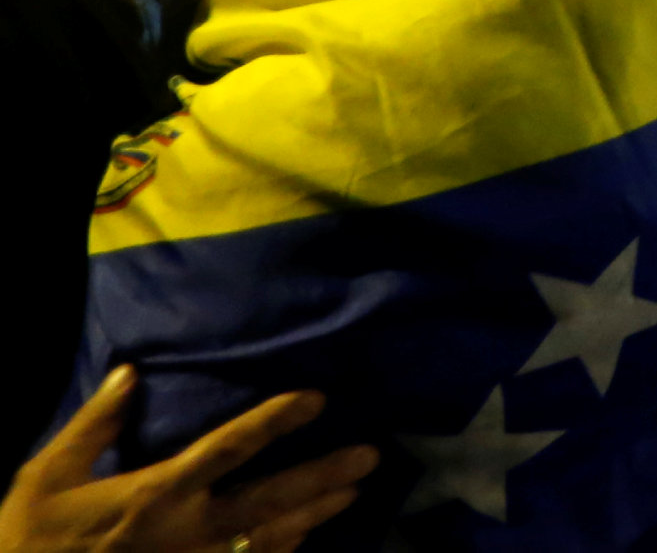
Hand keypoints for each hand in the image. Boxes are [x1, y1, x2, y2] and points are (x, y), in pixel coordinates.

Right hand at [0, 368, 376, 552]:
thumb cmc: (29, 539)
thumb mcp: (46, 477)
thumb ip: (93, 426)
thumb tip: (129, 373)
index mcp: (154, 494)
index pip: (227, 448)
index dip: (274, 421)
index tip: (316, 397)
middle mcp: (185, 532)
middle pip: (268, 502)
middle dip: (321, 479)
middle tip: (370, 458)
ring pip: (268, 543)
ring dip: (313, 517)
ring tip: (354, 494)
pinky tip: (303, 540)